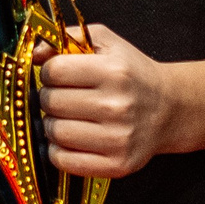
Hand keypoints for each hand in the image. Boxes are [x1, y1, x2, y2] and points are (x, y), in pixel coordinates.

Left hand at [39, 24, 174, 178]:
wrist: (170, 109)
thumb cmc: (132, 74)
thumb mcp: (106, 43)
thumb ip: (67, 38)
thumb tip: (34, 54)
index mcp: (115, 71)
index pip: (55, 71)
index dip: (49, 71)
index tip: (58, 75)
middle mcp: (118, 106)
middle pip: (52, 102)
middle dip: (49, 98)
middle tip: (62, 97)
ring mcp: (119, 139)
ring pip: (55, 132)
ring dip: (52, 125)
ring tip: (67, 118)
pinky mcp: (117, 165)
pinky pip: (65, 161)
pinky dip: (58, 151)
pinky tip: (70, 139)